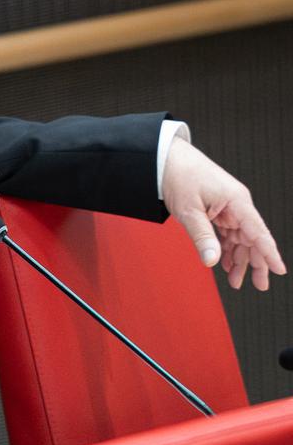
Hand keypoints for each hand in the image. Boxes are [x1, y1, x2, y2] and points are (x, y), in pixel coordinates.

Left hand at [162, 137, 285, 290]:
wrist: (165, 158)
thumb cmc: (179, 176)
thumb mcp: (189, 211)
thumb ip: (202, 237)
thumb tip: (212, 260)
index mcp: (237, 201)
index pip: (259, 232)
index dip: (269, 253)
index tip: (279, 270)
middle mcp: (237, 204)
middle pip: (252, 239)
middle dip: (256, 263)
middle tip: (258, 285)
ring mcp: (228, 207)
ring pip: (240, 239)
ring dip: (239, 260)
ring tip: (236, 281)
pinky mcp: (218, 209)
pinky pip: (228, 233)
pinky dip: (227, 249)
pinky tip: (226, 264)